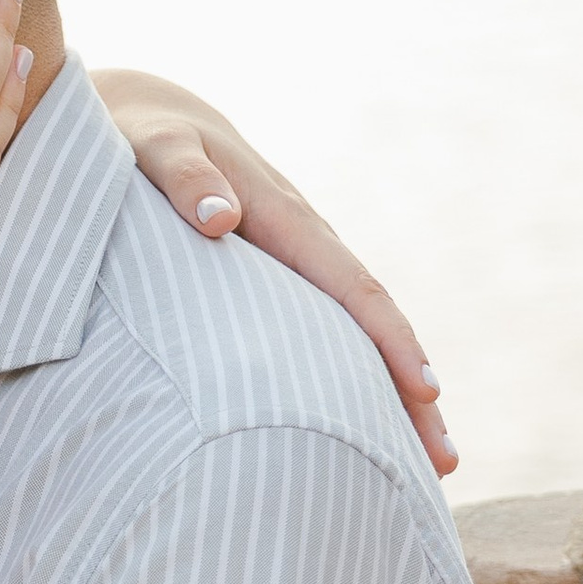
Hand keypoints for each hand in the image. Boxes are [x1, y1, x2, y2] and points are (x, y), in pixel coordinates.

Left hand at [94, 70, 454, 474]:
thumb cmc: (140, 134)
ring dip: (393, 396)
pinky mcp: (280, 275)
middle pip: (372, 321)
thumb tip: (219, 217)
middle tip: (442, 465)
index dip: (387, 339)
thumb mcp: (154, 145)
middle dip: (411, 392)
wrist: (144, 114)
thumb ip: (182, 175)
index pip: (349, 284)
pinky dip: (356, 375)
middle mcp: (303, 239)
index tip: (422, 392)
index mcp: (282, 214)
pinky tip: (367, 426)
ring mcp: (296, 259)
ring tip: (425, 470)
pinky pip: (328, 327)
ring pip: (356, 331)